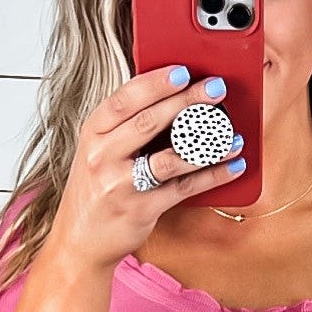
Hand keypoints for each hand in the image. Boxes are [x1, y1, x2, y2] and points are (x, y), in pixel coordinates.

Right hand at [47, 63, 244, 272]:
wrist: (80, 241)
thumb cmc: (96, 190)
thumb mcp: (99, 151)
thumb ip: (125, 126)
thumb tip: (172, 98)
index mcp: (93, 132)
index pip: (124, 99)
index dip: (156, 83)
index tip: (183, 71)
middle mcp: (102, 156)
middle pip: (149, 122)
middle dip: (188, 102)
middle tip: (217, 89)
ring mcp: (120, 185)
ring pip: (169, 158)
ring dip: (206, 144)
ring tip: (232, 134)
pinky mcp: (140, 209)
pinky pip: (183, 188)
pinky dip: (212, 175)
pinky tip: (232, 166)